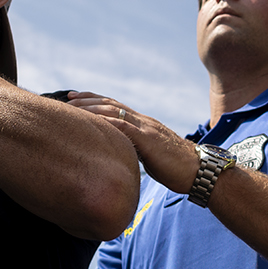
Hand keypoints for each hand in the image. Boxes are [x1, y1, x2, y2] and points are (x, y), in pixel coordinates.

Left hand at [68, 92, 198, 193]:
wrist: (200, 170)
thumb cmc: (177, 168)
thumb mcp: (151, 157)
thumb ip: (136, 151)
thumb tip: (121, 155)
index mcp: (143, 125)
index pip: (115, 108)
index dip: (95, 101)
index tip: (76, 98)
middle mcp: (143, 122)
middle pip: (111, 105)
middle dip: (87, 100)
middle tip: (67, 97)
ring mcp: (146, 128)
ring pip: (114, 112)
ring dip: (91, 108)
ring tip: (72, 107)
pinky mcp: (149, 140)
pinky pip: (125, 127)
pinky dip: (107, 123)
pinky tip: (91, 122)